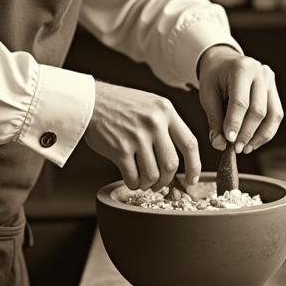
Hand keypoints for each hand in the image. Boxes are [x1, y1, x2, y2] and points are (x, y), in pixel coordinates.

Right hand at [84, 81, 200, 189]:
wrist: (91, 101)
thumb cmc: (120, 105)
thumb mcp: (151, 105)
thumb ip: (166, 124)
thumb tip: (178, 157)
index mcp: (165, 111)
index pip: (190, 143)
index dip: (194, 166)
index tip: (192, 179)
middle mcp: (154, 123)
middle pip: (171, 164)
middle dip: (167, 180)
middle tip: (160, 184)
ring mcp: (137, 136)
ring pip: (153, 175)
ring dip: (149, 184)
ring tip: (143, 181)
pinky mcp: (120, 149)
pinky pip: (133, 177)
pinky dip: (134, 184)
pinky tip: (131, 179)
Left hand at [197, 46, 283, 154]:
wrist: (223, 61)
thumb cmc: (214, 77)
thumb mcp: (207, 94)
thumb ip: (214, 119)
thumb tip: (219, 145)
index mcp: (241, 68)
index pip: (240, 102)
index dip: (235, 124)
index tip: (229, 142)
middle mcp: (260, 72)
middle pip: (258, 110)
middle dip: (247, 133)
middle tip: (236, 148)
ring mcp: (270, 80)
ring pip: (272, 114)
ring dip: (260, 136)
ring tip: (245, 148)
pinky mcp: (275, 89)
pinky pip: (276, 114)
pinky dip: (266, 131)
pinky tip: (253, 141)